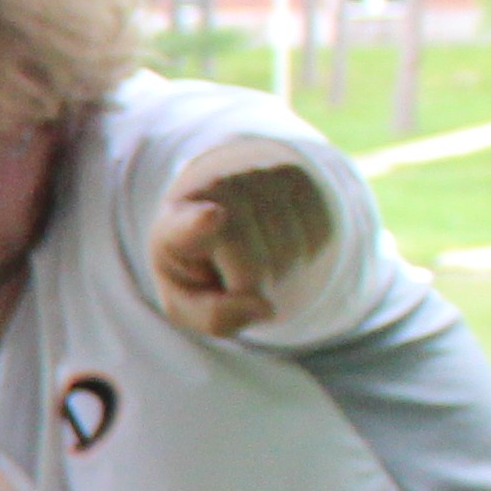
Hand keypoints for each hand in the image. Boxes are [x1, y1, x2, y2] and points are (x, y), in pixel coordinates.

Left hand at [146, 149, 333, 339]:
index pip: (187, 227)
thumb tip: (265, 308)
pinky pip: (318, 232)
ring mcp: (254, 176)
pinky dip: (305, 252)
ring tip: (252, 257)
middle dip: (254, 289)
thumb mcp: (188, 304)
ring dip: (282, 272)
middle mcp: (212, 192)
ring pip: (293, 250)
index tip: (213, 216)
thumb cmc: (197, 269)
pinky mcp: (292, 173)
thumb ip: (215, 316)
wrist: (211, 217)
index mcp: (172, 228)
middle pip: (256, 267)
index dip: (200, 224)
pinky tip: (276, 242)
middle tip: (232, 277)